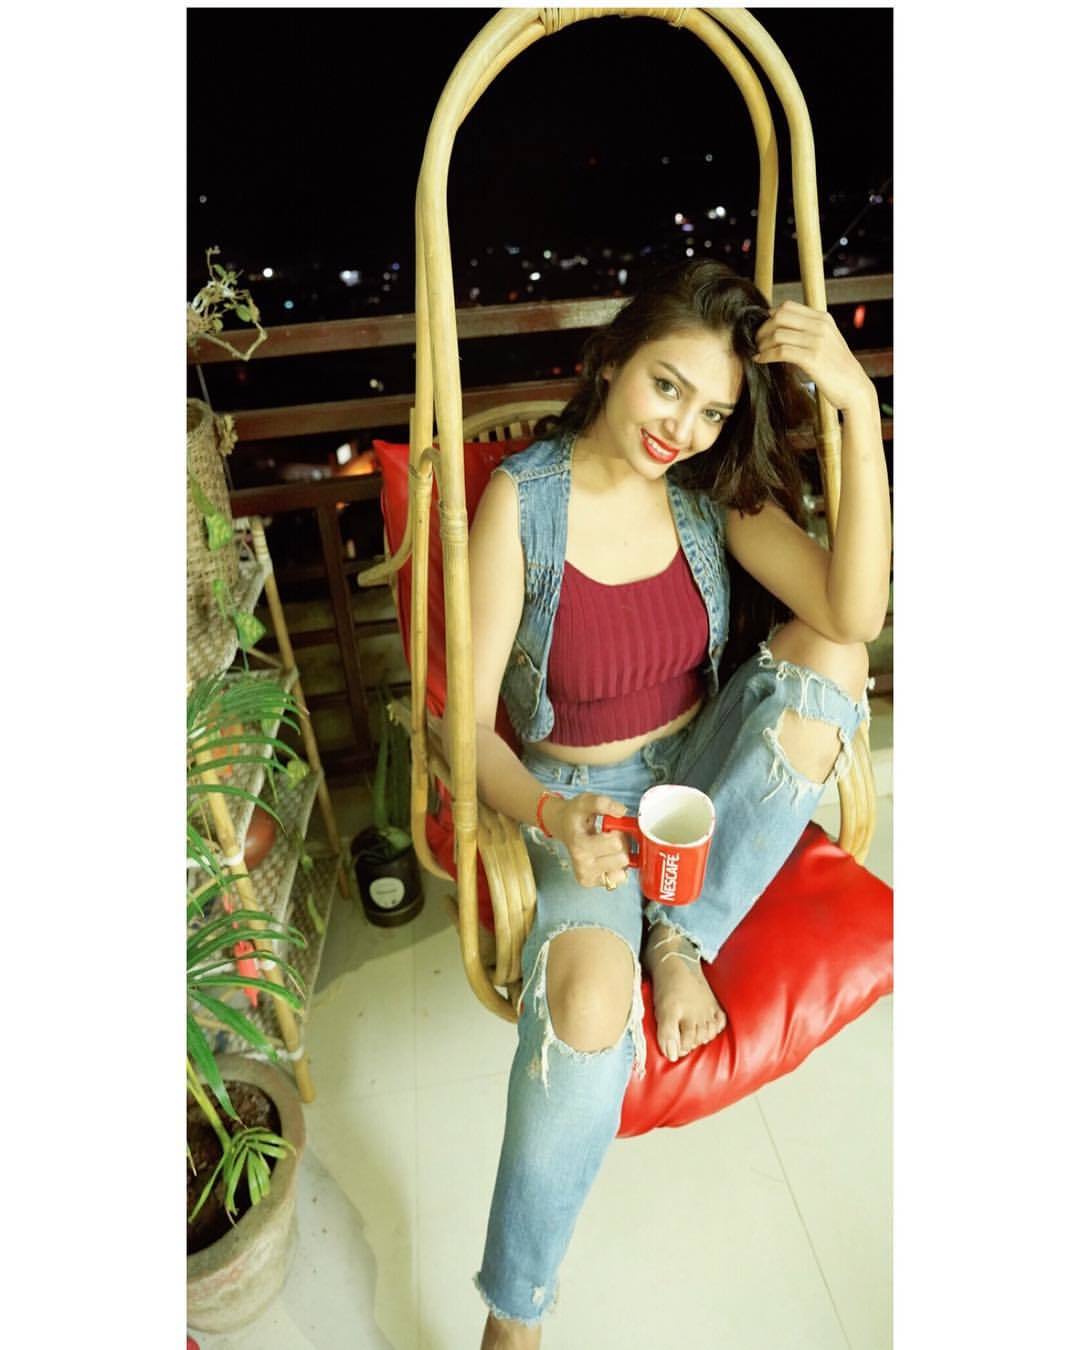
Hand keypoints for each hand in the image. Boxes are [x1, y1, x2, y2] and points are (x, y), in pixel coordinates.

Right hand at [545, 792, 632, 889]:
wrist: (562, 826)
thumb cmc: (575, 815)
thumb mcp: (586, 801)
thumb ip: (602, 803)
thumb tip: (621, 811)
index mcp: (579, 843)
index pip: (615, 844)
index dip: (618, 832)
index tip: (610, 827)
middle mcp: (581, 863)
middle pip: (622, 857)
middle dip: (621, 845)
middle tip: (610, 837)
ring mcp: (586, 875)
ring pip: (622, 870)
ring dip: (619, 856)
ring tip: (608, 847)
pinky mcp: (592, 882)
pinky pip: (618, 878)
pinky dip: (618, 868)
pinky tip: (608, 858)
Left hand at [752, 300, 875, 414]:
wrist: (854, 387)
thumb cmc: (837, 368)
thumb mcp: (826, 342)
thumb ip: (808, 332)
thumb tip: (780, 329)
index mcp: (823, 319)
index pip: (788, 306)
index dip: (770, 316)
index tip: (762, 329)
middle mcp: (820, 326)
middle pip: (780, 316)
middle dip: (763, 328)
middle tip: (756, 341)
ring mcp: (817, 341)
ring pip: (778, 334)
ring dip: (762, 344)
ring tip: (758, 352)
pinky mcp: (812, 358)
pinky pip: (781, 351)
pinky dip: (766, 355)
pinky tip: (760, 360)